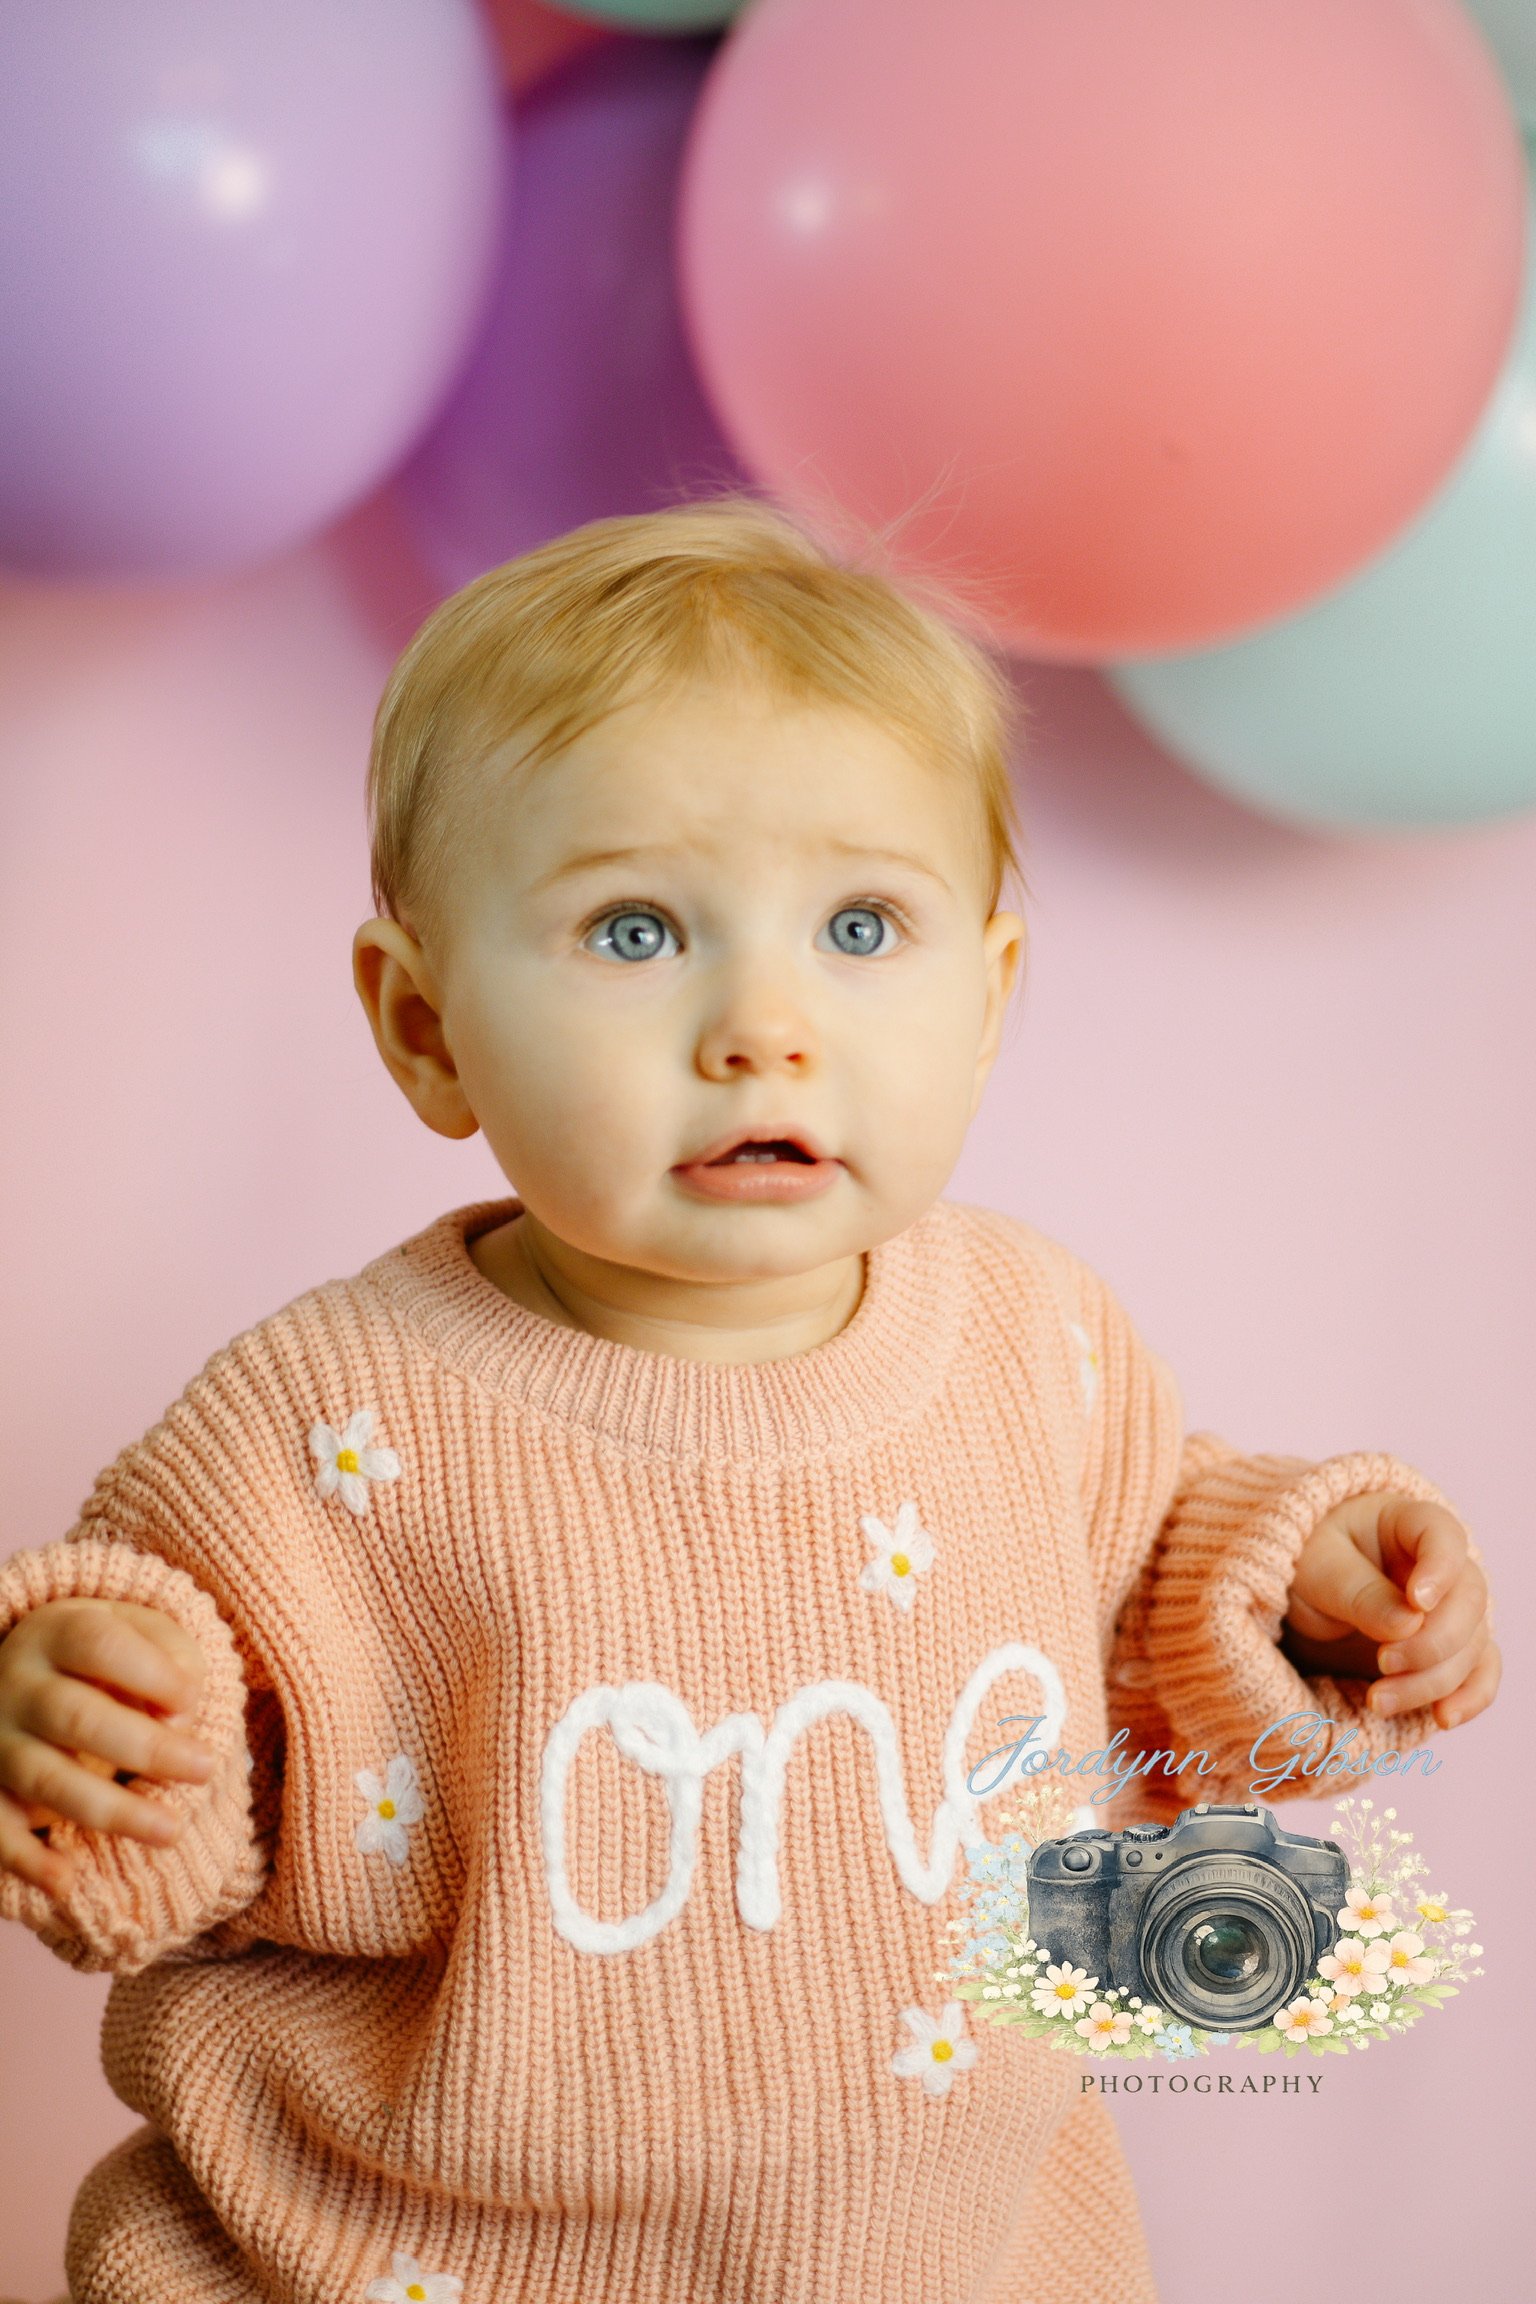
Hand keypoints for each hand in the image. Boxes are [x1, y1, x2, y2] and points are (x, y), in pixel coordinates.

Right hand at [0, 1597, 216, 1897]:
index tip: (192, 1702)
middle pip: (77, 1717)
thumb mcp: (138, 1631)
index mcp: (56, 1632)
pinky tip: (67, 1882)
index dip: (151, 1674)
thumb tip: (180, 1713)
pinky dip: (27, 1860)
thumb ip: (171, 1655)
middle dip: (148, 1749)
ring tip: (171, 1830)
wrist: (25, 1674)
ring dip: (110, 1810)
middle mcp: (15, 1684)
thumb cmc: (103, 1655)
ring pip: (46, 1778)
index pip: (99, 1645)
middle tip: (206, 1770)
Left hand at [1279, 1491, 1498, 1730]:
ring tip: (1378, 1702)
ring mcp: (1445, 1613)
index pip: (1442, 1535)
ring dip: (1433, 1681)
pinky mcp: (1442, 1654)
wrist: (1289, 1599)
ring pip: (1470, 1647)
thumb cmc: (1301, 1564)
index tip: (1418, 1601)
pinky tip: (1442, 1719)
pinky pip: (1475, 1675)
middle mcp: (1438, 1569)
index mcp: (1405, 1524)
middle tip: (1383, 1663)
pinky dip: (1466, 1699)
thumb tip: (1409, 1624)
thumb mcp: (1314, 1569)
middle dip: (1433, 1642)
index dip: (1440, 1568)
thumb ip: (1358, 1592)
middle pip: (1468, 1601)